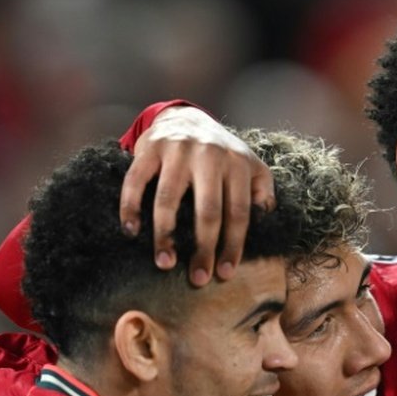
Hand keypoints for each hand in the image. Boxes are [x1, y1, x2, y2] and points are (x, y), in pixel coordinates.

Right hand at [122, 106, 275, 285]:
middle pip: (207, 210)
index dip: (232, 245)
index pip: (238, 212)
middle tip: (198, 278)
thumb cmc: (222, 153)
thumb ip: (262, 191)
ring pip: (168, 199)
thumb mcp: (251, 166)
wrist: (187, 117)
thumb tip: (266, 219)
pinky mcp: (149, 148)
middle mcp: (209, 155)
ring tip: (164, 263)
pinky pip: (136, 181)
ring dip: (164, 235)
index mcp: (237, 164)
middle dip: (203, 248)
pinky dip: (130, 207)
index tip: (225, 272)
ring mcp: (177, 150)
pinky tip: (131, 230)